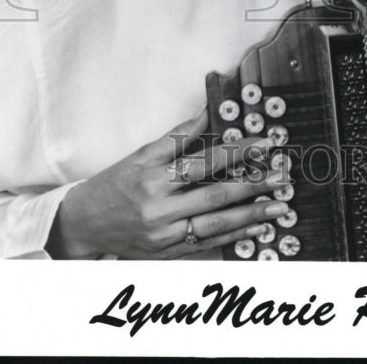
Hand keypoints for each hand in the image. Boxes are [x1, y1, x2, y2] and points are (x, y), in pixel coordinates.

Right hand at [46, 108, 290, 258]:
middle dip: (253, 186)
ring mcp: (164, 235)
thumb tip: (208, 112)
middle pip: (215, 196)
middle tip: (281, 177)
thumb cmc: (115, 183)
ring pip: (215, 226)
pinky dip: (233, 237)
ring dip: (251, 216)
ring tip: (278, 207)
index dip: (237, 152)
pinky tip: (255, 228)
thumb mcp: (142, 154)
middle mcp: (159, 209)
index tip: (264, 144)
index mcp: (153, 178)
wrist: (85, 224)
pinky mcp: (167, 253)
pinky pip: (206, 245)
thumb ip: (178, 136)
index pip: (203, 163)